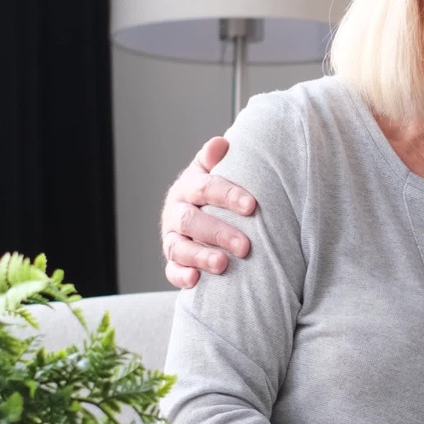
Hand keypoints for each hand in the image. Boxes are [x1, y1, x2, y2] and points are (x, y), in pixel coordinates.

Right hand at [160, 136, 257, 287]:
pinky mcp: (173, 261)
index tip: (251, 206)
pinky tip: (196, 281)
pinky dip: (181, 276)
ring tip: (222, 264)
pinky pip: (172, 271)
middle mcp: (176, 212)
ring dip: (200, 256)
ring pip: (179, 247)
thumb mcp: (214, 173)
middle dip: (219, 233)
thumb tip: (222, 142)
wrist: (200, 215)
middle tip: (245, 246)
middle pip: (192, 221)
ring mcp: (172, 238)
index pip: (206, 188)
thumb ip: (216, 160)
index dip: (228, 196)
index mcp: (188, 187)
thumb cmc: (214, 194)